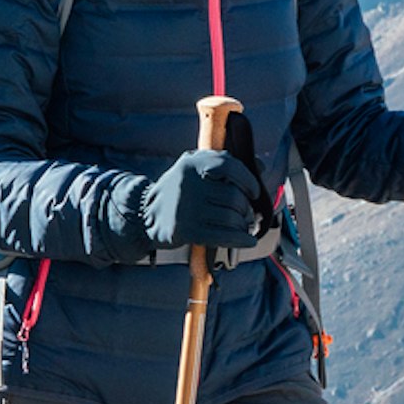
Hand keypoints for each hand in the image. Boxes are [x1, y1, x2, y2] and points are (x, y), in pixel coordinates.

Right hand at [142, 148, 273, 250]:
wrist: (144, 214)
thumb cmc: (177, 191)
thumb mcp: (193, 168)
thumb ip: (223, 163)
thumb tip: (259, 167)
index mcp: (192, 165)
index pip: (229, 166)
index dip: (248, 179)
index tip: (253, 191)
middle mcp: (189, 184)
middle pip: (233, 196)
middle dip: (245, 208)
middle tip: (246, 214)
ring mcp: (187, 208)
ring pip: (230, 217)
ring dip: (242, 224)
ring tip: (241, 225)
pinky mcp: (186, 230)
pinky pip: (223, 235)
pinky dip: (240, 239)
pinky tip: (246, 240)